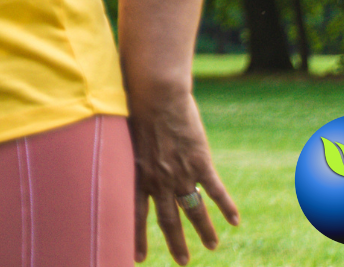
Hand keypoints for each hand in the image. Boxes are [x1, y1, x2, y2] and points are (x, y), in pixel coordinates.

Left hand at [129, 87, 238, 262]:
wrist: (155, 93)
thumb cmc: (132, 108)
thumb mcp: (119, 137)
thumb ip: (121, 155)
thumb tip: (108, 159)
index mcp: (135, 175)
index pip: (133, 215)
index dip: (137, 237)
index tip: (137, 258)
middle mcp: (157, 180)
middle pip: (168, 220)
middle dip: (176, 243)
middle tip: (182, 262)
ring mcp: (180, 173)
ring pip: (194, 211)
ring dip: (204, 231)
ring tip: (212, 247)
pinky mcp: (200, 162)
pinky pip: (215, 191)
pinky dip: (226, 207)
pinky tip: (235, 221)